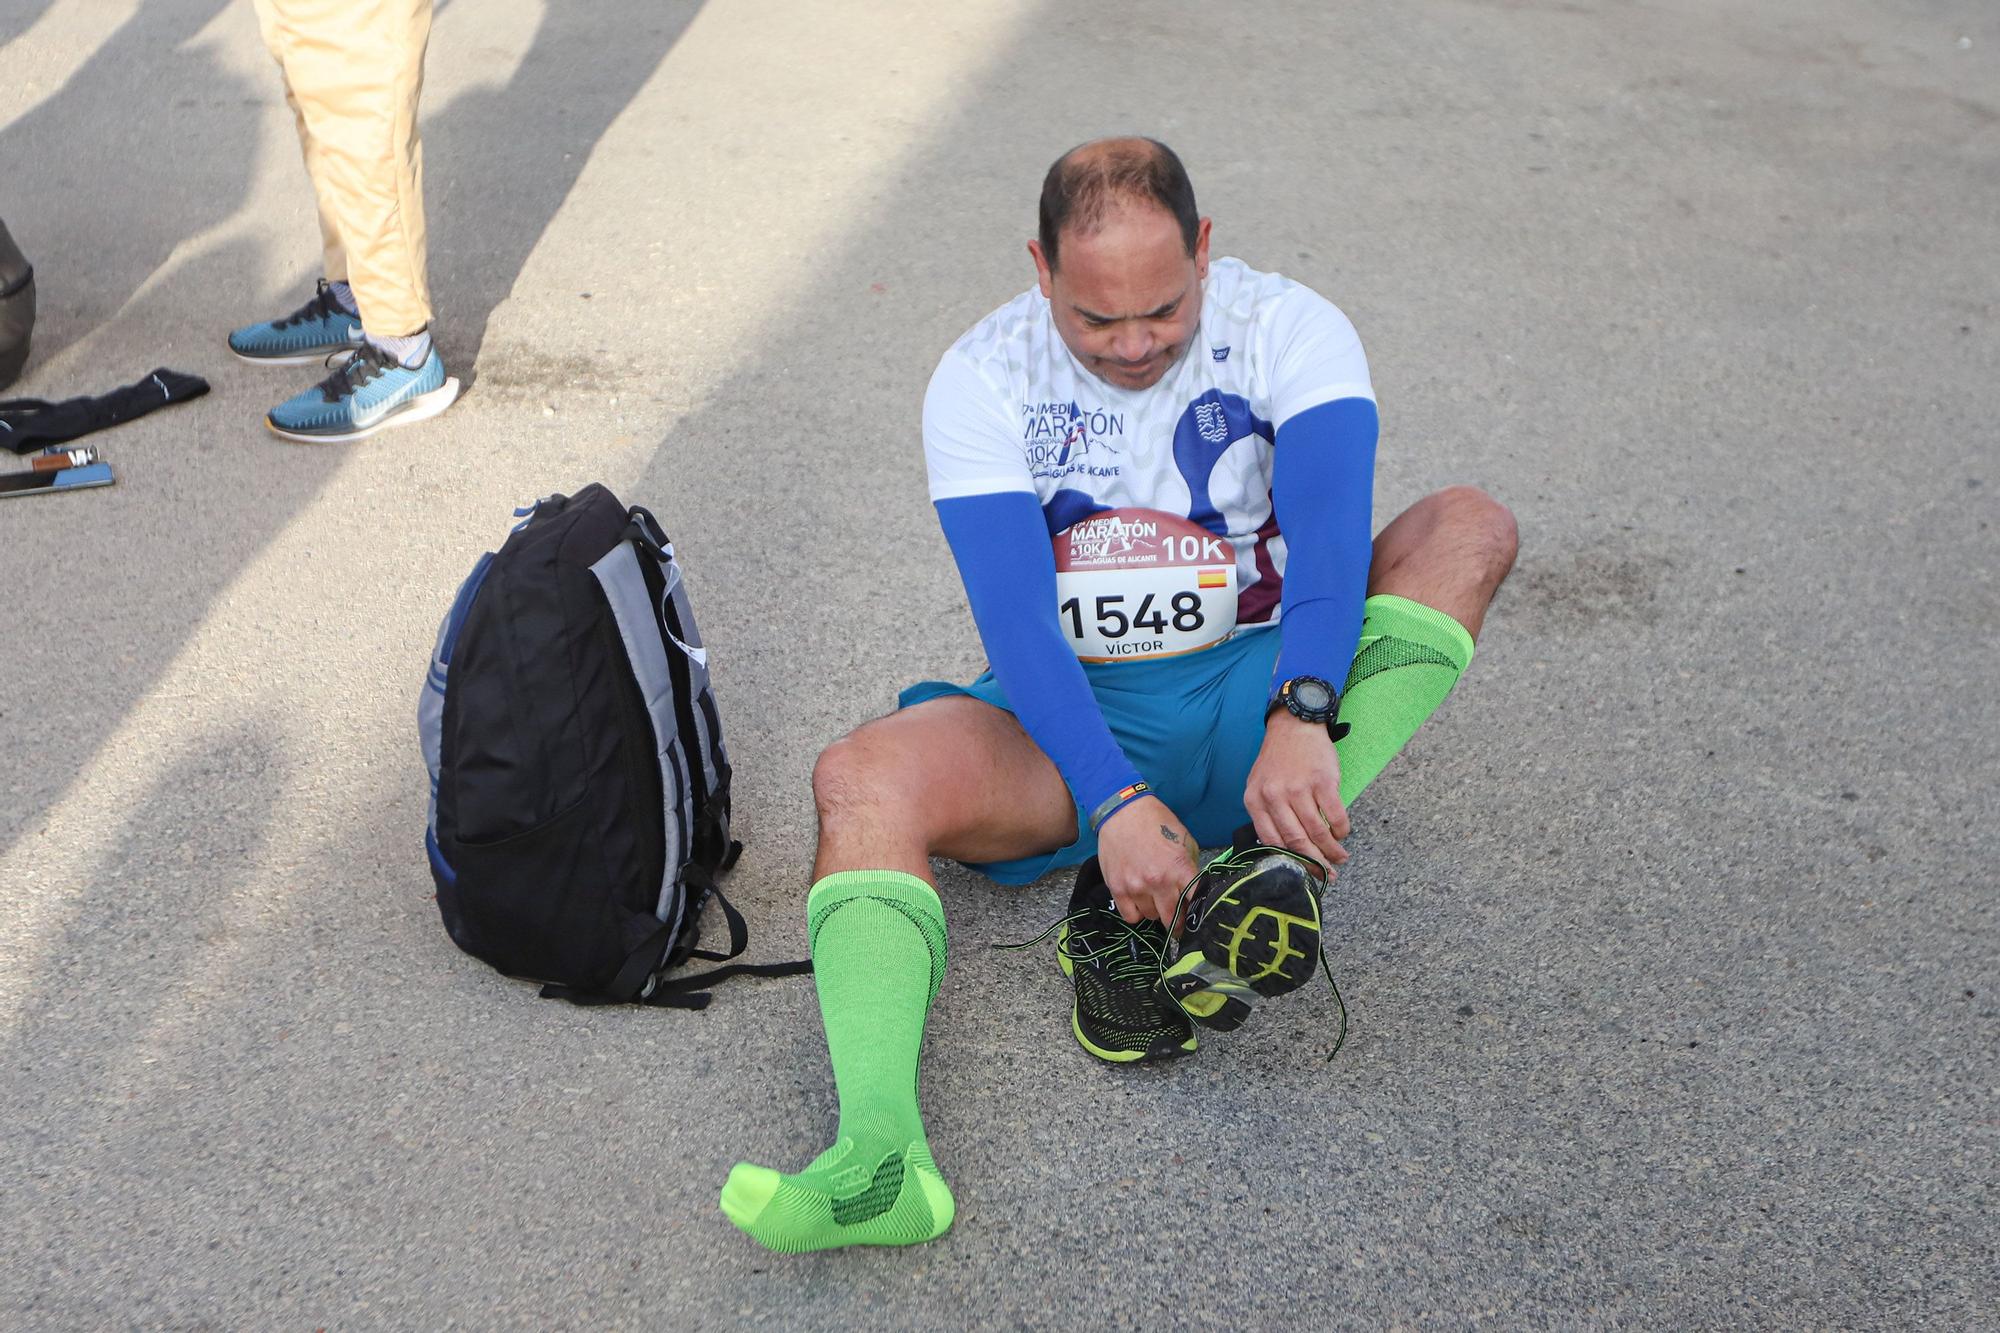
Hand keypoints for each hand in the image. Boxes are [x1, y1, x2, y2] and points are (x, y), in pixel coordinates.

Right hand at [1094, 795, 1200, 931]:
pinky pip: (1131, 916)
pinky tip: (1139, 901)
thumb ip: (1190, 869)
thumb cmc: (1158, 824)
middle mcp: (1158, 882)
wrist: (1124, 811)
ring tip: (1154, 898)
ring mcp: (1136, 887)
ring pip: (1152, 917)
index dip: (1199, 914)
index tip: (1197, 918)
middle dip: (1178, 920)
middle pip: (1173, 919)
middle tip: (1177, 916)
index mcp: (1180, 869)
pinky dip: (1137, 913)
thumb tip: (1193, 893)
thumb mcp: (1185, 842)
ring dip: (1155, 911)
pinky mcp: (1117, 888)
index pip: (1196, 904)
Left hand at [1244, 713, 1350, 876]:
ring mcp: (1298, 788)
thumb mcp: (1260, 786)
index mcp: (1255, 801)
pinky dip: (1341, 830)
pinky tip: (1343, 834)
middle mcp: (1274, 796)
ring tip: (1340, 858)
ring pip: (1317, 831)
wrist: (1294, 726)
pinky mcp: (1322, 781)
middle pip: (1296, 841)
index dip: (1290, 862)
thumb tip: (1283, 850)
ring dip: (1332, 850)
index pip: (1271, 841)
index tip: (1303, 874)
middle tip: (1327, 875)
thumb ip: (1266, 815)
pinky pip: (1334, 815)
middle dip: (1314, 863)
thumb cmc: (1279, 760)